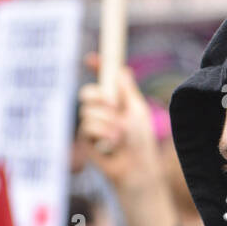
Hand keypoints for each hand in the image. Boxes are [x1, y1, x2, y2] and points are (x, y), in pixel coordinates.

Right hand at [78, 54, 161, 190]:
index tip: (91, 59)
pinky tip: (112, 143)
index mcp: (116, 101)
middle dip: (97, 96)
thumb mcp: (137, 110)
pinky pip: (86, 126)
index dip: (96, 67)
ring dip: (106, 122)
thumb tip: (121, 69)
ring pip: (87, 110)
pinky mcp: (86, 139)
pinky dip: (102, 132)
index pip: (103, 80)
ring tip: (120, 135)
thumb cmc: (140, 140)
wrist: (136, 166)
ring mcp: (92, 124)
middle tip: (112, 105)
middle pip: (87, 92)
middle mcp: (102, 110)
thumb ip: (127, 90)